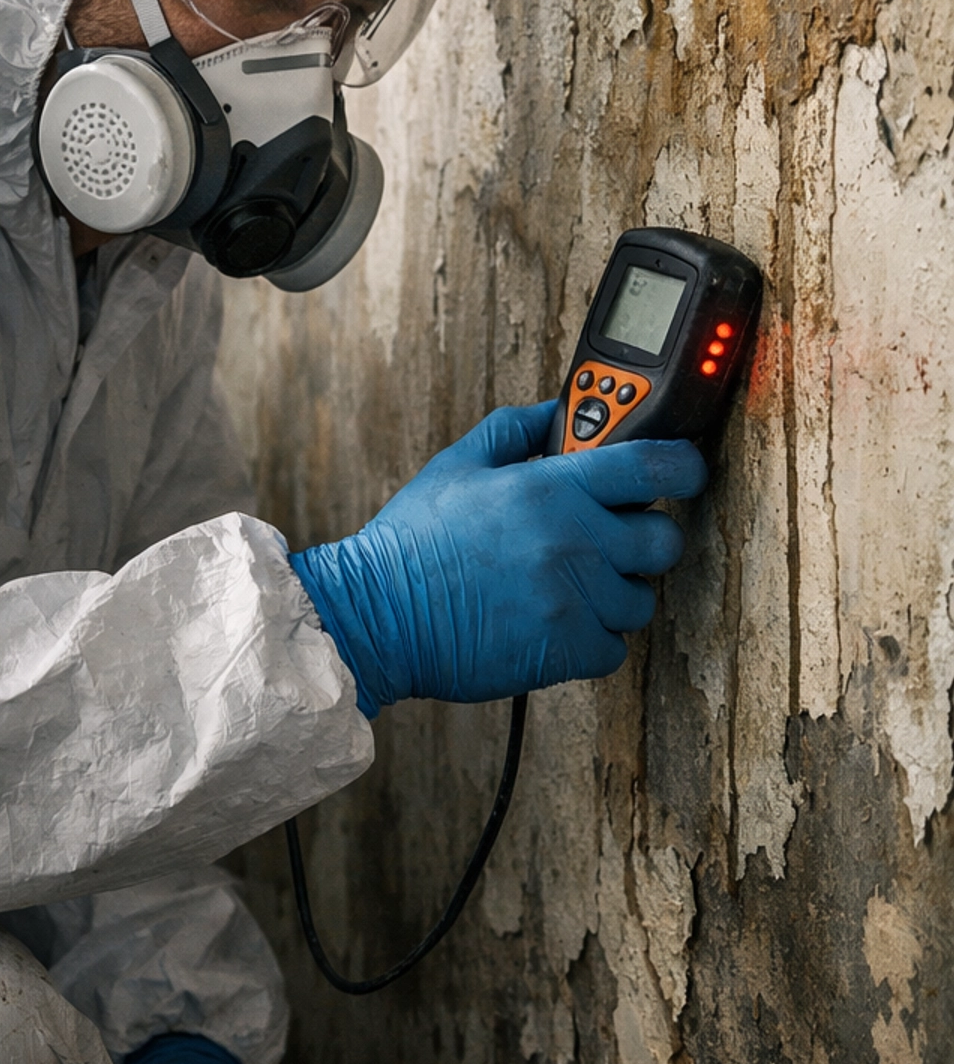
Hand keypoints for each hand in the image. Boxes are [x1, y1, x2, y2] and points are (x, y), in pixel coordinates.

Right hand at [289, 400, 706, 712]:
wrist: (378, 615)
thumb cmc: (413, 543)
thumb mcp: (458, 465)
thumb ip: (514, 430)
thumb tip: (555, 411)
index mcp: (550, 487)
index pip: (654, 466)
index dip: (683, 466)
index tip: (684, 471)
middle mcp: (573, 541)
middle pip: (663, 541)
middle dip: (642, 539)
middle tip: (607, 540)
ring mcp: (575, 600)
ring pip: (640, 600)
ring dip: (612, 595)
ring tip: (563, 587)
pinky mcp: (567, 651)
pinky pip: (614, 647)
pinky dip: (590, 640)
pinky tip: (551, 622)